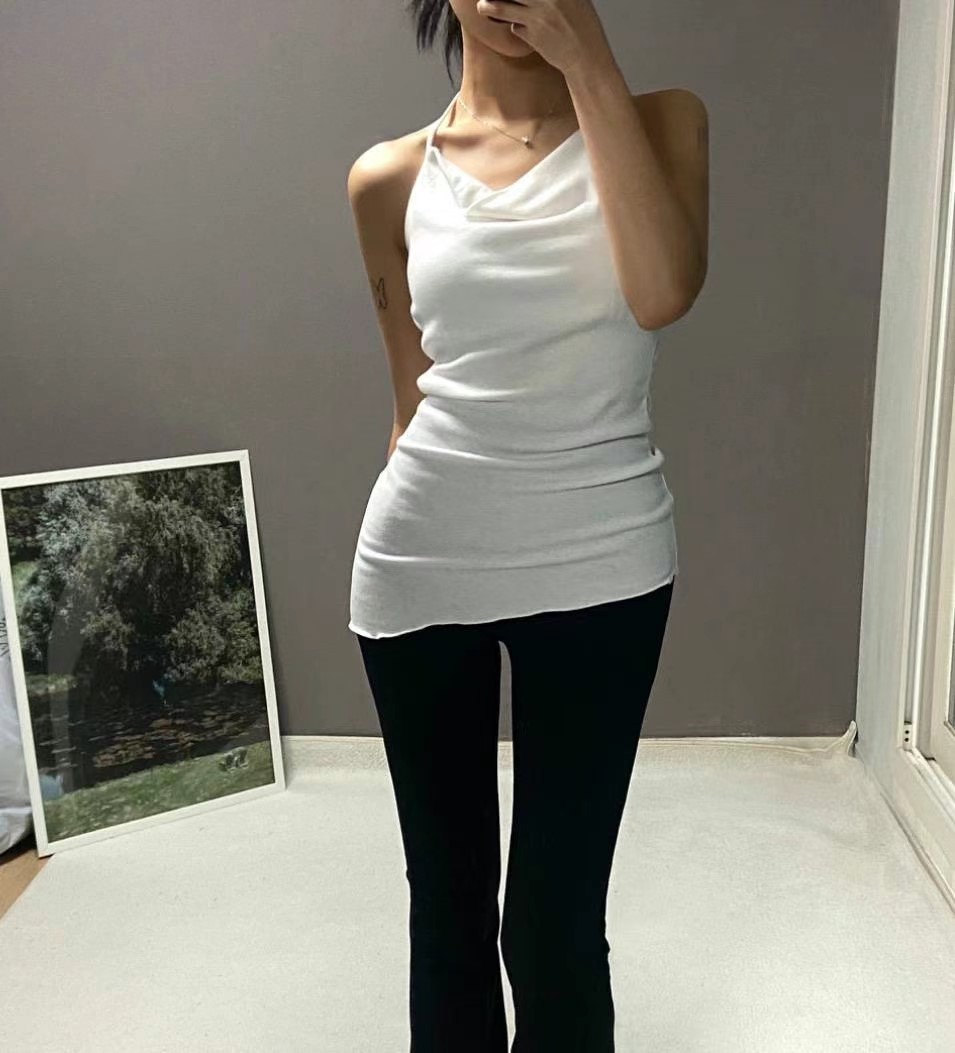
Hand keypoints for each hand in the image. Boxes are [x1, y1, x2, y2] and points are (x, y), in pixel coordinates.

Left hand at [475, 0, 615, 75]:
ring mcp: (537, 17)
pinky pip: (515, 28)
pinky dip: (516, 28)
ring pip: (504, 8)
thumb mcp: (574, 0)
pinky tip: (524, 29)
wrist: (586, 56)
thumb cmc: (582, 26)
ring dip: (490, 6)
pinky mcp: (532, 36)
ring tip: (482, 6)